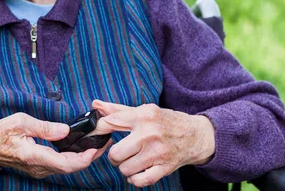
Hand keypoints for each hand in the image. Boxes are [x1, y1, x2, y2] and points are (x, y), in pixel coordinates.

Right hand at [0, 112, 111, 178]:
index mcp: (34, 156)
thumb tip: (66, 130)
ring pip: (66, 169)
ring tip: (96, 144)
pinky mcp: (39, 168)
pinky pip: (60, 166)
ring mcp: (38, 170)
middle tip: (104, 143)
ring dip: (83, 158)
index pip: (65, 164)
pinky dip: (73, 158)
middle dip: (89, 157)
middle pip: (70, 168)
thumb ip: (45, 127)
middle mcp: (38, 167)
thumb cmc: (1, 132)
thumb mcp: (22, 122)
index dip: (84, 159)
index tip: (95, 148)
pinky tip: (80, 148)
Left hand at [91, 100, 214, 187]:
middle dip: (114, 156)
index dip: (96, 132)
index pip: (109, 124)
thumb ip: (117, 109)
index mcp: (142, 116)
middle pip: (115, 154)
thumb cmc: (164, 121)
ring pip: (126, 169)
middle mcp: (149, 133)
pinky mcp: (165, 167)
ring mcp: (157, 152)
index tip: (90, 137)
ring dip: (125, 168)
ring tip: (131, 161)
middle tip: (120, 153)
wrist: (195, 135)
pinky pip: (141, 180)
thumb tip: (95, 104)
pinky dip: (135, 179)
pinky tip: (137, 172)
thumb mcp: (143, 110)